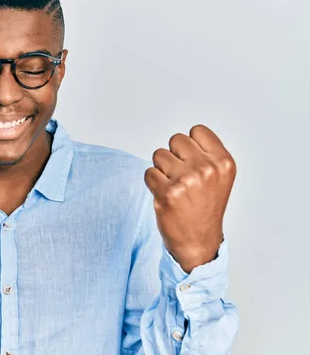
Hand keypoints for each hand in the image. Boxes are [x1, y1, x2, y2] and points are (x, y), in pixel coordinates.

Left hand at [144, 125, 235, 272]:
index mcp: (223, 162)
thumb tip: (186, 136)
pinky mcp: (167, 193)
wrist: (198, 241)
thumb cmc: (206, 207)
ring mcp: (186, 180)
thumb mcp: (220, 176)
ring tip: (174, 186)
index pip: (197, 130)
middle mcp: (207, 169)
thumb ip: (207, 153)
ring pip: (159, 154)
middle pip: (176, 139)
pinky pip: (149, 172)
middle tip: (181, 176)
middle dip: (174, 155)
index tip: (192, 160)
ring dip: (162, 169)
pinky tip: (165, 195)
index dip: (190, 144)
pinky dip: (153, 183)